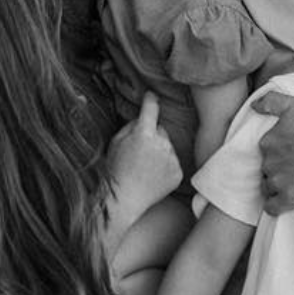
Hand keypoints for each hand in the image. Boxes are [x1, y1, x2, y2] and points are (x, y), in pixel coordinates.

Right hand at [107, 92, 182, 225]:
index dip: (150, 101)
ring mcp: (172, 159)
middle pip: (161, 131)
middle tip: (139, 153)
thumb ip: (130, 127)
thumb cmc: (116, 170)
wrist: (124, 199)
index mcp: (143, 134)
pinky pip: (173, 162)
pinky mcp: (178, 173)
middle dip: (152, 136)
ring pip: (168, 147)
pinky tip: (153, 175)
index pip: (150, 110)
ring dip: (160, 152)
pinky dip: (166, 166)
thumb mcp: (115, 142)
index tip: (152, 95)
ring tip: (145, 167)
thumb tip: (142, 118)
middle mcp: (162, 144)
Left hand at [252, 92, 293, 214]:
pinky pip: (272, 208)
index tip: (291, 153)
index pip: (264, 153)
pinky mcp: (289, 198)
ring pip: (267, 188)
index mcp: (267, 142)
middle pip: (266, 170)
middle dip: (277, 170)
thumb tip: (253, 106)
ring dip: (277, 187)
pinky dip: (276, 206)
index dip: (277, 154)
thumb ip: (271, 101)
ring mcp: (278, 182)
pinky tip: (286, 200)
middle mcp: (269, 162)